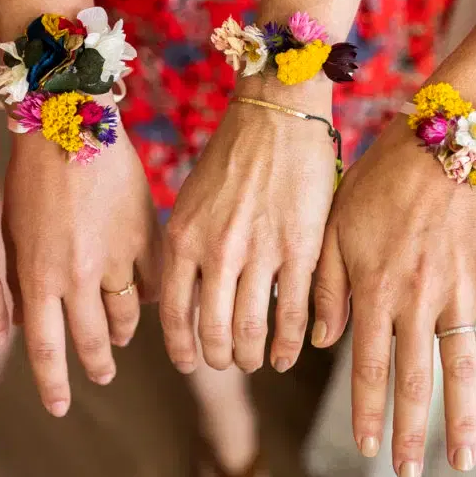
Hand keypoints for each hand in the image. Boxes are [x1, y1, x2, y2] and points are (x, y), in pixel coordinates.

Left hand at [2, 107, 158, 416]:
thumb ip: (22, 281)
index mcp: (39, 276)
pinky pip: (154, 280)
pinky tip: (146, 294)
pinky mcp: (145, 235)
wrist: (69, 121)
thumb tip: (27, 322)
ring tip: (120, 336)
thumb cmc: (29, 175)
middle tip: (101, 375)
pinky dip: (150, 292)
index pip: (46, 349)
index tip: (61, 407)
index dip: (54, 385)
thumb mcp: (12, 233)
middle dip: (97, 365)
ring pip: (127, 316)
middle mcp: (78, 276)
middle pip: (92, 341)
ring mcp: (116, 257)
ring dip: (123, 332)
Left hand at [161, 76, 335, 373]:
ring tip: (254, 361)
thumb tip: (186, 296)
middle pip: (213, 331)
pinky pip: (293, 314)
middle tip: (226, 362)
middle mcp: (217, 250)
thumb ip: (188, 249)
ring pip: (251, 329)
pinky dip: (289, 344)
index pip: (174, 313)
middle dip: (219, 357)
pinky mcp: (300, 249)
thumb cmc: (232, 155)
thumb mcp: (191, 202)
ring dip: (251, 355)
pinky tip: (286, 355)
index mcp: (183, 238)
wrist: (276, 114)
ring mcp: (260, 252)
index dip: (181, 347)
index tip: (188, 362)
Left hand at [312, 123, 475, 476]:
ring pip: (460, 368)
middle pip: (413, 381)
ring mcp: (458, 293)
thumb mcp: (332, 230)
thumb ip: (326, 289)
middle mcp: (415, 302)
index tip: (368, 448)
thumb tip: (324, 344)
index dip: (367, 412)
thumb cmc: (374, 185)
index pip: (367, 368)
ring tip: (463, 463)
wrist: (433, 143)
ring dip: (461, 418)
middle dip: (408, 431)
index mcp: (373, 293)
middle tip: (408, 472)